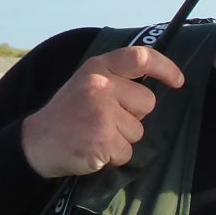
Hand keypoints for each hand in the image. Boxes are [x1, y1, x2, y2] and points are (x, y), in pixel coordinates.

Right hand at [20, 46, 184, 177]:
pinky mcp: (103, 139)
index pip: (140, 57)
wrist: (37, 142)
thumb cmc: (68, 114)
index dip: (165, 68)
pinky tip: (94, 149)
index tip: (178, 81)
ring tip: (96, 135)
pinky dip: (115, 156)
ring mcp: (102, 112)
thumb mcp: (87, 83)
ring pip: (138, 131)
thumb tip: (156, 85)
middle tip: (106, 120)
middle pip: (147, 102)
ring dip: (122, 139)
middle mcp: (101, 85)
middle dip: (134, 115)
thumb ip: (116, 80)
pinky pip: (128, 152)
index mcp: (98, 67)